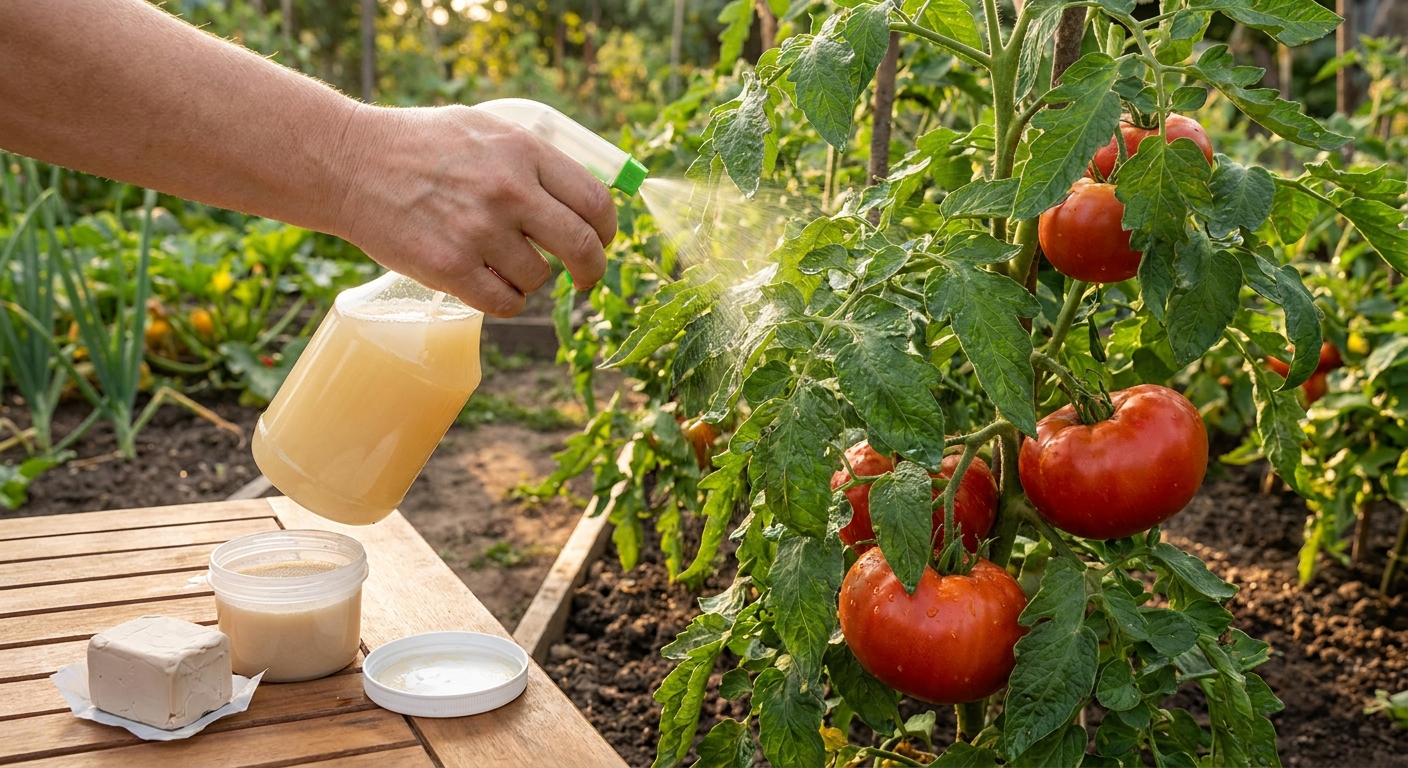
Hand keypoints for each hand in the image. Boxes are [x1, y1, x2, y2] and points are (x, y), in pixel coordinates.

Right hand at [332, 104, 615, 316]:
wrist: (349, 163)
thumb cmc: (419, 145)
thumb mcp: (485, 129)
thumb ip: (533, 159)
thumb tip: (583, 197)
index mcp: (524, 152)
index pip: (595, 201)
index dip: (608, 230)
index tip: (602, 241)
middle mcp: (508, 191)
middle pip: (583, 247)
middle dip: (592, 270)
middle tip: (586, 279)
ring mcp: (480, 231)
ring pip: (541, 279)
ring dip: (531, 280)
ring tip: (503, 264)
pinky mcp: (451, 268)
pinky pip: (505, 303)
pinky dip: (505, 300)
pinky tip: (488, 284)